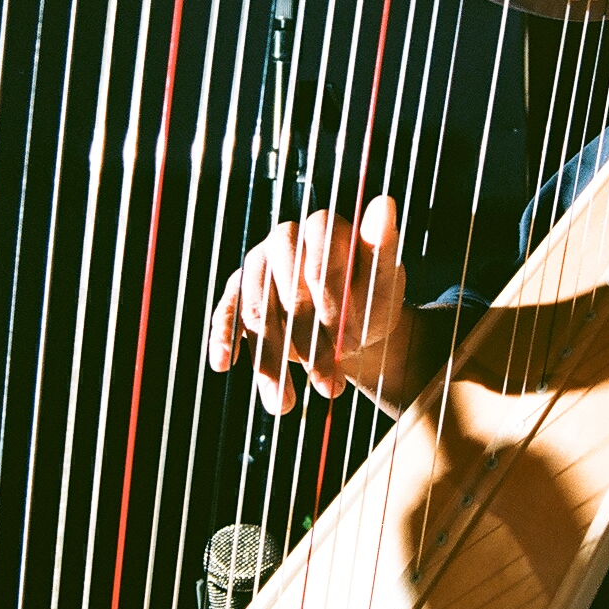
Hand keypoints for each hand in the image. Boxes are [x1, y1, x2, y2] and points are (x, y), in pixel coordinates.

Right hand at [208, 195, 409, 414]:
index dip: (333, 308)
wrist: (353, 332)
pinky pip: (226, 312)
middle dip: (308, 345)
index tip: (352, 346)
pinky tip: (223, 363)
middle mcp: (286, 240)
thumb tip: (384, 203)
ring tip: (286, 405)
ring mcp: (259, 266)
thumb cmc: (372, 302)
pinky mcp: (239, 293)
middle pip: (285, 291)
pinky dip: (223, 337)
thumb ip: (384, 247)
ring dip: (270, 361)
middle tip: (329, 386)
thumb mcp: (385, 283)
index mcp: (324, 229)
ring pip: (257, 312)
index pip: (319, 264)